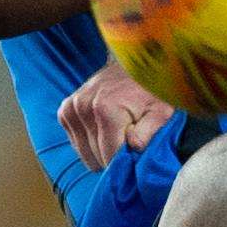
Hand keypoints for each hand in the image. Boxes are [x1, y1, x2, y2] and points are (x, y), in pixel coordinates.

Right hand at [58, 56, 175, 170]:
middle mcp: (83, 108)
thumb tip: (133, 148)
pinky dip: (91, 142)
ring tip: (119, 135)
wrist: (133, 63)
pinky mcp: (65, 111)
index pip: (110, 157)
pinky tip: (105, 130)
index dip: (125, 163)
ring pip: (84, 153)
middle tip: (130, 144)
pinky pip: (76, 142)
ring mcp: (71, 109)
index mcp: (105, 109)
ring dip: (101, 151)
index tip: (137, 158)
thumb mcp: (161, 110)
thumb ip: (150, 132)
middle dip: (114, 158)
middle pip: (96, 157)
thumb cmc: (151, 90)